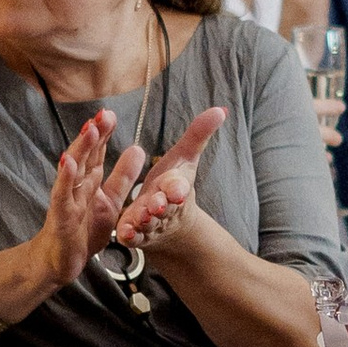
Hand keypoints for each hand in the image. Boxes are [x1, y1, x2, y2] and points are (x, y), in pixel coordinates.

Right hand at [25, 109, 151, 290]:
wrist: (61, 261)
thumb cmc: (83, 230)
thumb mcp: (111, 202)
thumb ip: (123, 177)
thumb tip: (137, 148)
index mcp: (90, 181)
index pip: (97, 152)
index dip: (104, 133)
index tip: (111, 113)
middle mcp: (77, 185)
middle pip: (85, 155)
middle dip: (93, 134)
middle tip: (104, 114)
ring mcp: (67, 199)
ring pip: (74, 170)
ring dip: (81, 149)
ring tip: (89, 129)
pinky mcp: (61, 216)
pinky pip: (63, 195)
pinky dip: (65, 179)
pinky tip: (68, 163)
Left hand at [110, 108, 229, 254]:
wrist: (171, 226)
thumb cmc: (173, 185)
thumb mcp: (184, 159)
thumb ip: (199, 135)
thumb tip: (221, 109)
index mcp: (176, 188)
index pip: (179, 188)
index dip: (177, 189)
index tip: (177, 190)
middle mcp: (164, 208)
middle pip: (165, 207)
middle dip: (161, 205)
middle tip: (156, 204)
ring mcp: (151, 224)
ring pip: (148, 222)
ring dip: (145, 219)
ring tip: (140, 215)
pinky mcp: (136, 235)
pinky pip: (134, 237)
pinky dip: (130, 235)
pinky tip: (125, 232)